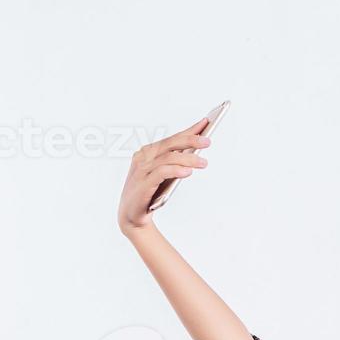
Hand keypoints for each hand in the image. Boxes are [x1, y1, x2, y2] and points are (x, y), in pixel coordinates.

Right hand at [117, 116, 211, 235]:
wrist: (132, 217)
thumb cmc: (150, 193)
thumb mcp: (164, 175)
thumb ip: (175, 162)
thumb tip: (196, 152)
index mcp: (148, 152)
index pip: (172, 139)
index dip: (189, 131)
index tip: (206, 122)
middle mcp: (143, 158)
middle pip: (170, 144)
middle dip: (190, 141)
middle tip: (208, 141)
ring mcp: (142, 170)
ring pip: (168, 158)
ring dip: (188, 159)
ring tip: (203, 163)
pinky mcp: (143, 184)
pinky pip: (161, 173)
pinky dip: (175, 170)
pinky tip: (187, 172)